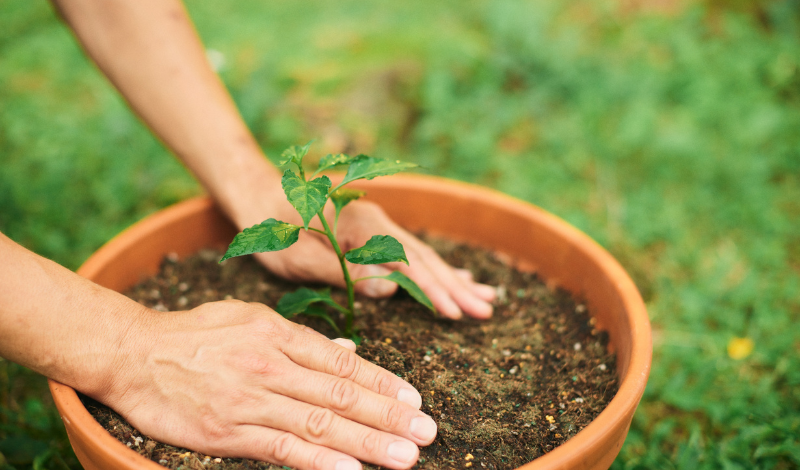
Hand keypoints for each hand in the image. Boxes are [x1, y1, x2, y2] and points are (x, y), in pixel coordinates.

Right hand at [107, 301, 435, 469]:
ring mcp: (250, 399)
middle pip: (340, 394)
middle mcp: (271, 365)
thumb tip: (349, 351)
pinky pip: (281, 448)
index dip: (382, 382)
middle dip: (388, 415)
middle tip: (426, 432)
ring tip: (404, 456)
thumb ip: (302, 339)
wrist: (133, 352)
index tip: (414, 399)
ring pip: (319, 422)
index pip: (343, 362)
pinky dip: (318, 461)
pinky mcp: (228, 430)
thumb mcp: (251, 319)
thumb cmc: (196, 334)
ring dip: (366, 442)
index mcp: (279, 334)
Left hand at [246, 188, 495, 319]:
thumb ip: (343, 272)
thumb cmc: (272, 228)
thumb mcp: (298, 257)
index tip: (456, 312)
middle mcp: (377, 222)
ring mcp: (378, 226)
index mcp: (361, 226)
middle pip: (425, 258)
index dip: (433, 289)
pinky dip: (436, 268)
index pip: (407, 262)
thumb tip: (391, 288)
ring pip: (423, 255)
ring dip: (453, 278)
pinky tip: (456, 277)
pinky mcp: (374, 233)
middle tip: (486, 310)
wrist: (259, 195)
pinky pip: (412, 253)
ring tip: (486, 298)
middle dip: (456, 286)